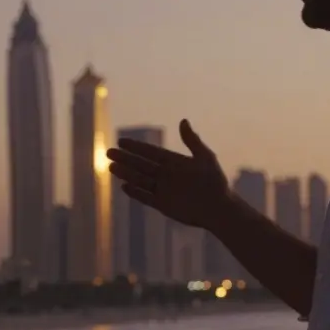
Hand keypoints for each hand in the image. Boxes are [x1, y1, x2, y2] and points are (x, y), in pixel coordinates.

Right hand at [107, 119, 231, 230]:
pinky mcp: (163, 205)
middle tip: (109, 152)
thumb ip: (192, 141)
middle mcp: (166, 175)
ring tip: (111, 167)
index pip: (150, 153)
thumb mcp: (205, 158)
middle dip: (125, 159)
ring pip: (140, 180)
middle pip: (141, 165)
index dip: (136, 147)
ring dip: (126, 173)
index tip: (121, 141)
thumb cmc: (216, 182)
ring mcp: (164, 190)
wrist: (220, 208)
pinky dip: (135, 192)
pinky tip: (124, 186)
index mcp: (174, 162)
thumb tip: (183, 121)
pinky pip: (145, 197)